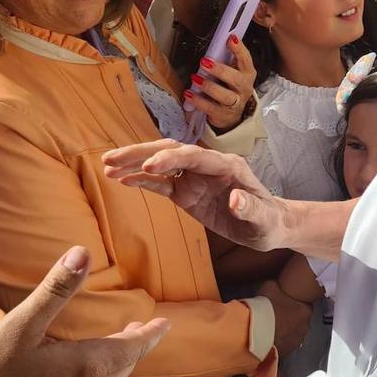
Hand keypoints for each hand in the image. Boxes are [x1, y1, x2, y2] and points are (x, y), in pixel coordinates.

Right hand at [0, 247, 169, 376]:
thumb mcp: (20, 326)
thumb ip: (55, 290)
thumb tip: (82, 252)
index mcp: (85, 367)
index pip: (132, 348)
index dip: (149, 335)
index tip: (165, 325)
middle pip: (123, 369)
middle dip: (133, 349)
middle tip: (138, 330)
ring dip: (117, 370)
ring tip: (115, 354)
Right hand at [102, 140, 288, 250]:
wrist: (269, 225)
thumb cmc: (269, 221)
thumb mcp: (264, 220)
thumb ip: (250, 209)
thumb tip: (235, 200)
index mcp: (227, 166)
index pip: (194, 156)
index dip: (171, 158)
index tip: (148, 165)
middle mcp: (208, 166)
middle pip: (171, 151)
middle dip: (142, 153)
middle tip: (112, 159)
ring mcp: (195, 178)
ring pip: (161, 163)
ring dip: (135, 163)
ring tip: (107, 166)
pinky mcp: (187, 192)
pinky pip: (161, 183)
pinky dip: (141, 180)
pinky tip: (121, 180)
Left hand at [185, 35, 256, 131]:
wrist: (233, 114)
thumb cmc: (230, 87)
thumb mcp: (232, 72)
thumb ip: (227, 60)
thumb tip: (216, 43)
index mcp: (247, 73)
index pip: (246, 60)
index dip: (239, 49)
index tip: (230, 38)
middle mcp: (243, 88)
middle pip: (235, 79)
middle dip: (220, 70)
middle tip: (204, 61)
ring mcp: (235, 103)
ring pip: (224, 95)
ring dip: (209, 86)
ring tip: (195, 78)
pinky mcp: (223, 114)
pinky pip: (211, 108)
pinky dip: (199, 101)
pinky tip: (189, 93)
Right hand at [258, 279, 311, 355]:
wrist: (253, 333)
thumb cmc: (264, 309)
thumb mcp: (270, 287)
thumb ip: (279, 286)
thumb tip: (277, 285)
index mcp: (306, 310)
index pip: (305, 304)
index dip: (295, 301)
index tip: (286, 300)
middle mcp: (305, 327)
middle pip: (300, 319)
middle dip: (291, 316)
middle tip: (277, 311)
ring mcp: (296, 342)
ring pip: (293, 332)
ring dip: (286, 329)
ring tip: (271, 324)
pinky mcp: (286, 353)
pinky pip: (284, 344)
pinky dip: (279, 340)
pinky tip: (268, 336)